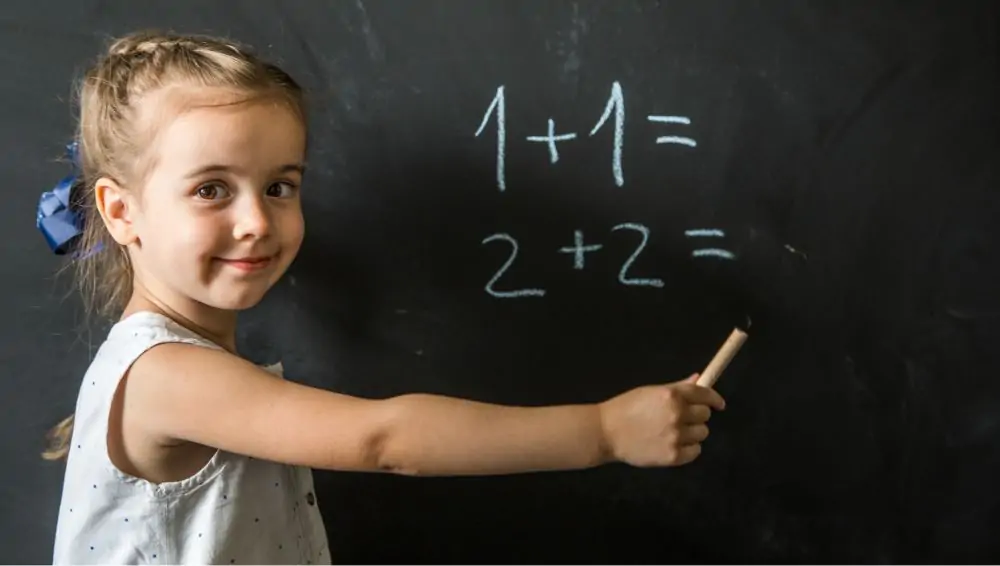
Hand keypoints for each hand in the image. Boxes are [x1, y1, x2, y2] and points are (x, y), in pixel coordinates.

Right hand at [598, 373, 725, 466]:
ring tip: (674, 432)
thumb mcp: (650, 392)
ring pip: (702, 433)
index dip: (714, 399)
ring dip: (693, 432)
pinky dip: (689, 449)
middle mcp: (677, 414)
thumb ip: (677, 387)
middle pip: (705, 415)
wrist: (606, 432)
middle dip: (697, 415)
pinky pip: (695, 451)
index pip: (705, 395)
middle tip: (683, 418)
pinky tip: (674, 444)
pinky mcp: (673, 456)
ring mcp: (676, 436)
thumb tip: (699, 379)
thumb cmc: (626, 408)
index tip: (718, 404)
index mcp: (672, 395)